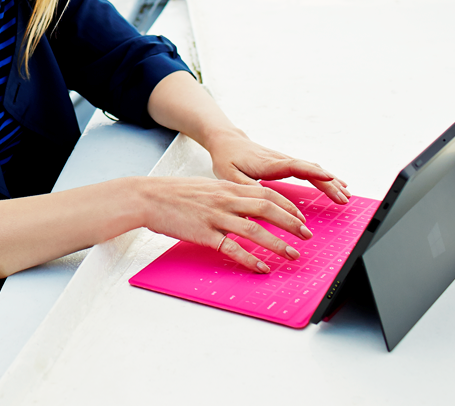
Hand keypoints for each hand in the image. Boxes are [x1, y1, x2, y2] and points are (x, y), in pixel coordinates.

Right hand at [137, 177, 313, 273]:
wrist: (148, 197)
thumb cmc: (174, 193)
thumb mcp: (206, 187)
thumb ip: (227, 195)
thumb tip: (247, 205)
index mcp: (227, 187)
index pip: (267, 193)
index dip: (288, 205)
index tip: (301, 217)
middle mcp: (225, 200)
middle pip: (268, 208)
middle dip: (291, 223)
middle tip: (307, 235)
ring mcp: (215, 217)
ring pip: (255, 230)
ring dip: (278, 243)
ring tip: (292, 254)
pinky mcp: (204, 233)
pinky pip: (232, 248)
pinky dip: (250, 259)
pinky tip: (262, 267)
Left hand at [206, 132, 348, 203]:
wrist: (227, 142)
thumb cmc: (227, 159)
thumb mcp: (229, 176)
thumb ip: (245, 189)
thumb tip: (258, 208)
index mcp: (268, 163)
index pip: (294, 166)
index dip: (312, 171)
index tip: (329, 178)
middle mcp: (280, 160)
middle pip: (309, 169)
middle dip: (328, 183)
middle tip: (343, 198)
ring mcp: (285, 160)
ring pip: (312, 169)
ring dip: (330, 181)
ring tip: (346, 195)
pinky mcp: (286, 163)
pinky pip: (309, 170)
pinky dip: (323, 177)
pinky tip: (335, 185)